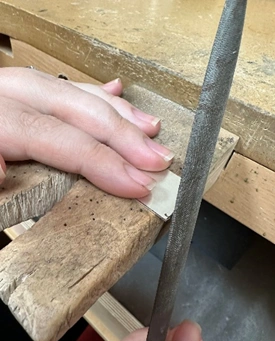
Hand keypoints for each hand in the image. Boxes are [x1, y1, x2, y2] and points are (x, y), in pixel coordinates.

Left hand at [0, 67, 173, 197]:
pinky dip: (98, 93)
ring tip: (150, 129)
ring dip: (120, 113)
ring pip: (80, 94)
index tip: (138, 184)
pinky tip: (118, 93)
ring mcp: (18, 87)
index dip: (105, 163)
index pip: (63, 141)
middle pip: (81, 111)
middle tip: (159, 160)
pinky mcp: (22, 90)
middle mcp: (10, 95)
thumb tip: (5, 176)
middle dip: (126, 137)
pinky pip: (68, 87)